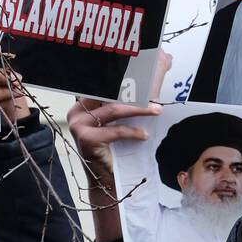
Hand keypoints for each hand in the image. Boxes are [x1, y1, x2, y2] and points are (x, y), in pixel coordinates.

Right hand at [67, 50, 167, 177]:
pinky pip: (115, 130)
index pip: (104, 84)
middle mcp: (77, 111)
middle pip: (109, 93)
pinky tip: (144, 136)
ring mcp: (78, 125)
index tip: (145, 69)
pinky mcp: (86, 139)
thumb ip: (134, 96)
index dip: (123, 77)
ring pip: (114, 109)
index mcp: (84, 103)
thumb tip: (164, 61)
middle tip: (156, 90)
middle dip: (134, 91)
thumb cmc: (116, 148)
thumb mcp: (124, 119)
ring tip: (157, 111)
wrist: (106, 180)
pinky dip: (133, 132)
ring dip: (139, 109)